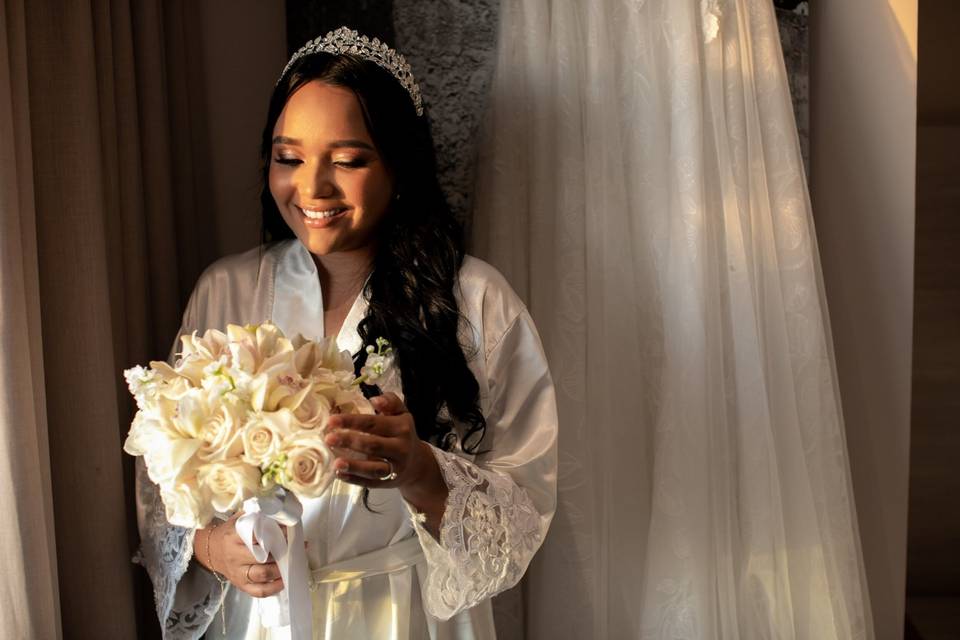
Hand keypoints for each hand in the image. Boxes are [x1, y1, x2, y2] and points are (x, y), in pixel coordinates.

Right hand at [193, 511, 283, 597]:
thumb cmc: (229, 534)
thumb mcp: (238, 520)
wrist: (211, 550)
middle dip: (280, 554)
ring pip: (261, 575)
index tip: (288, 531)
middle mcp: (234, 556)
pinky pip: (258, 591)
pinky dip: (273, 588)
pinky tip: (283, 581)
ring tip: (291, 564)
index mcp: (233, 537)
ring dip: (279, 571)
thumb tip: (278, 514)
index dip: (274, 534)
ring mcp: (237, 573)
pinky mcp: (240, 585)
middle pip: (260, 557)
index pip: (256, 536)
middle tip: (293, 549)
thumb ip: (256, 516)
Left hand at [323, 392, 448, 536]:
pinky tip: (339, 474)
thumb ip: (390, 402)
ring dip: (354, 466)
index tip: (332, 420)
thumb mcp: (402, 414)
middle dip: (349, 442)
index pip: (374, 423)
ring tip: (336, 463)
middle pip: (372, 445)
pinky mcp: (388, 483)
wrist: (417, 463)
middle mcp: (400, 448)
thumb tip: (374, 399)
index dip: (352, 422)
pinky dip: (354, 479)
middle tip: (328, 439)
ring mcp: (395, 468)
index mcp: (401, 428)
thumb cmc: (403, 433)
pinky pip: (370, 482)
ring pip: (373, 468)